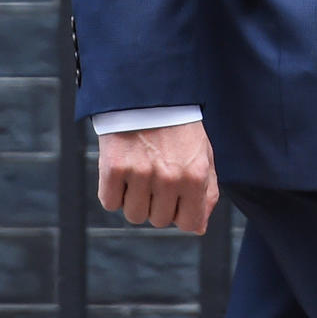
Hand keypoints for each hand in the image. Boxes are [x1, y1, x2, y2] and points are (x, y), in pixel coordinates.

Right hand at [97, 121, 218, 232]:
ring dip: (136, 198)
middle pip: (159, 220)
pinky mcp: (114, 168)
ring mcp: (141, 174)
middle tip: (157, 173)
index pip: (190, 224)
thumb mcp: (203, 152)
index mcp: (195, 175)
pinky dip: (114, 190)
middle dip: (158, 202)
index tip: (177, 196)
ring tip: (140, 168)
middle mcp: (169, 178)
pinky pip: (110, 202)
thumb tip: (199, 227)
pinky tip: (124, 167)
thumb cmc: (178, 124)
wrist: (147, 90)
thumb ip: (206, 191)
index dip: (182, 213)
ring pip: (134, 215)